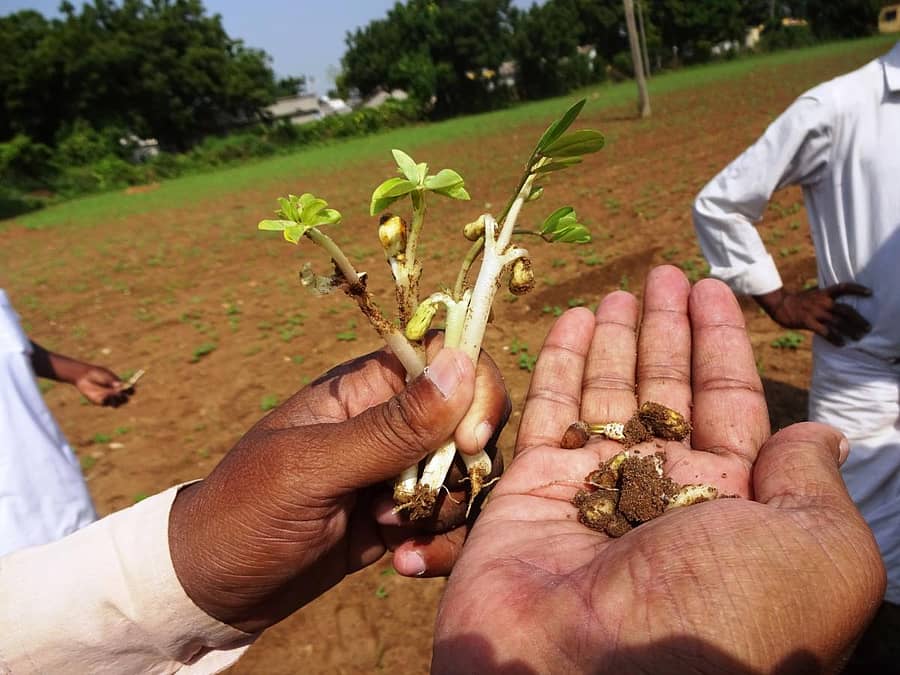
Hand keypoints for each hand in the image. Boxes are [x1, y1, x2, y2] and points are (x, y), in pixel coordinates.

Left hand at [73, 364, 131, 406]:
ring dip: (115, 399)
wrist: (85, 376)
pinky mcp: (100, 402)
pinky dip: (106, 399)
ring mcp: (108, 398)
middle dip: (124, 397)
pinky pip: (106, 403)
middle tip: (119, 392)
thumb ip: (114, 382)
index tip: (130, 387)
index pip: (130, 391)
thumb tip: (121, 386)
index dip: (131, 391)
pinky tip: (102, 394)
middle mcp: (116, 393)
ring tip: (109, 392)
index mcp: (120, 386)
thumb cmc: (97, 374)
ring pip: (117, 404)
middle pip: (125, 400)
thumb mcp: (107, 376)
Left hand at [169, 343, 507, 633]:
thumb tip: (460, 366)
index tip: (469, 441)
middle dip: (460, 468)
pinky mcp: (401, 517)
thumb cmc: (245, 515)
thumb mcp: (312, 470)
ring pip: (466, 475)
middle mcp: (389, 423)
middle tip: (412, 505)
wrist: (212, 590)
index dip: (473, 390)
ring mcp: (397, 471)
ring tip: (392, 540)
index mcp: (363, 389)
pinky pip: (450, 519)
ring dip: (445, 513)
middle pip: (469, 420)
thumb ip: (390, 427)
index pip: (444, 358)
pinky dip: (440, 544)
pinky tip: (404, 563)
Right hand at [433, 266, 884, 673]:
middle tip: (659, 275)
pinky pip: (547, 414)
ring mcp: (591, 491)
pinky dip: (558, 366)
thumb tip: (818, 434)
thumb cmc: (718, 614)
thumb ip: (816, 486)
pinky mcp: (529, 492)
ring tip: (617, 291)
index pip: (730, 405)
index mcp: (733, 508)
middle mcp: (662, 496)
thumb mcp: (816, 553)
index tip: (711, 289)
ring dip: (613, 340)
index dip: (721, 344)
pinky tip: (571, 322)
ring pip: (605, 396)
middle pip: (664, 390)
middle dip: (665, 332)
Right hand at [755, 283, 871, 345]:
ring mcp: (815, 312)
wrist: (779, 304)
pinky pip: (825, 332)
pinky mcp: (807, 322)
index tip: (870, 292)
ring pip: (837, 322)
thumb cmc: (796, 299)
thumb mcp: (811, 293)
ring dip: (850, 330)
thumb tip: (833, 293)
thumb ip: (823, 293)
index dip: (857, 289)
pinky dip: (835, 338)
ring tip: (858, 337)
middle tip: (867, 328)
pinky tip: (841, 344)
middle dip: (858, 319)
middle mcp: (822, 302)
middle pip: (845, 310)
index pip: (843, 288)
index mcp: (823, 293)